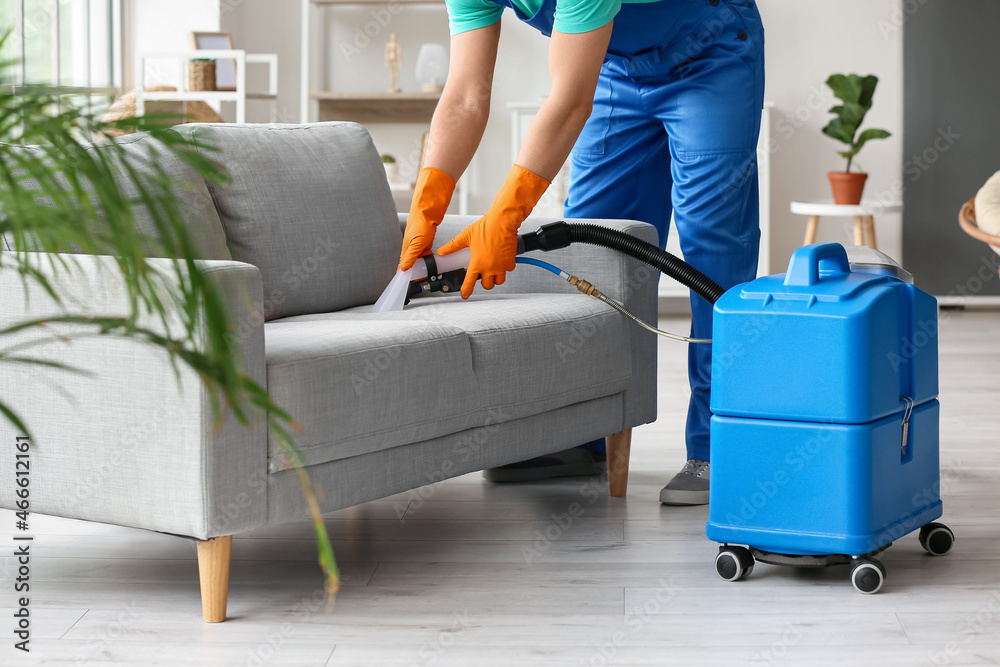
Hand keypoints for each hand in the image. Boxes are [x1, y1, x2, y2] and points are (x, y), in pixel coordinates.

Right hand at [398, 167, 454, 270]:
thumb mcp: (416, 243)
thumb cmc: (420, 223)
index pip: (402, 267)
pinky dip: (430, 259)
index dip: (404, 275)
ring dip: (425, 266)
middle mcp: (410, 248)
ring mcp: (418, 245)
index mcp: (405, 249)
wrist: (428, 211)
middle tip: (423, 280)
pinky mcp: (425, 243)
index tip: (407, 284)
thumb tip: (403, 269)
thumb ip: (410, 257)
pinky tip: (435, 262)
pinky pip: (426, 255)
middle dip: (417, 273)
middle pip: (411, 265)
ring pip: (420, 261)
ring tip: (432, 272)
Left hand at [437, 164, 549, 298]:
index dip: (466, 291)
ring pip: (499, 281)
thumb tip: (442, 251)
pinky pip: (508, 271)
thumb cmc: (486, 228)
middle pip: (487, 285)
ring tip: (491, 270)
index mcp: (477, 264)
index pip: (469, 283)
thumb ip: (453, 246)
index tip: (465, 295)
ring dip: (495, 278)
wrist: (502, 222)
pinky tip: (500, 261)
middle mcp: (490, 268)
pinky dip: (504, 269)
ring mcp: (501, 266)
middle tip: (481, 275)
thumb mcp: (465, 236)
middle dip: (484, 282)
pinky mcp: (510, 262)